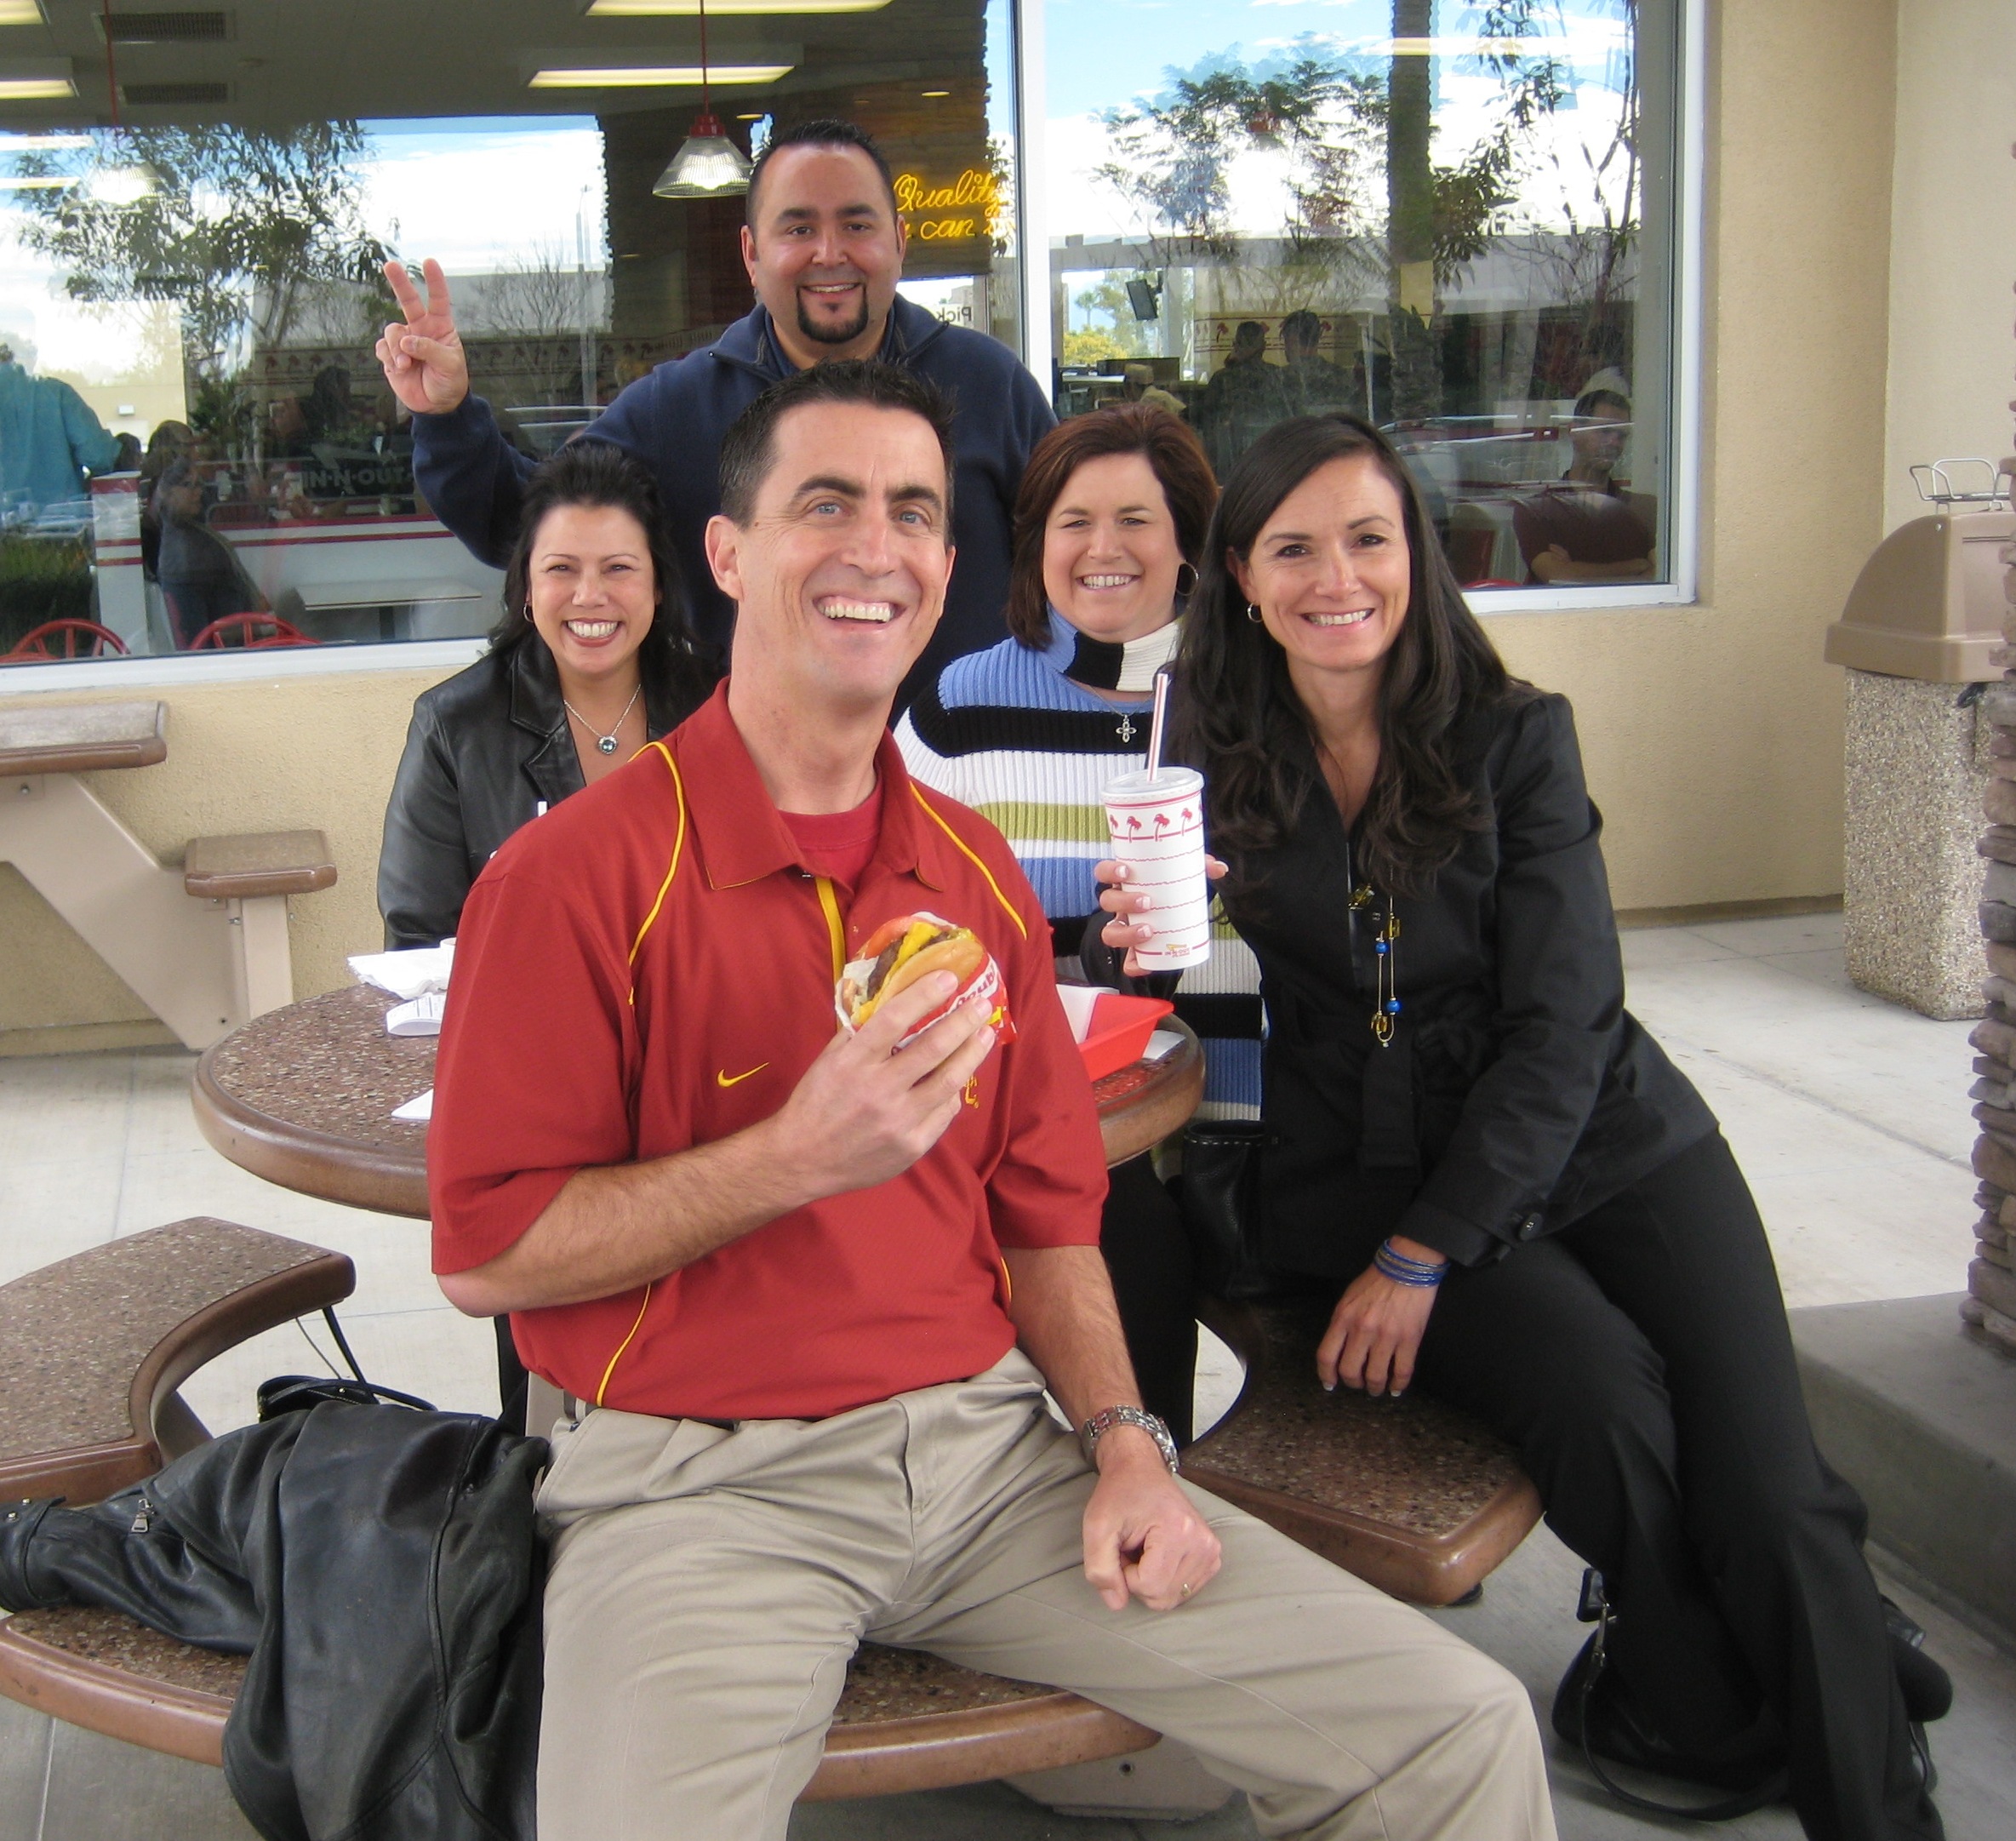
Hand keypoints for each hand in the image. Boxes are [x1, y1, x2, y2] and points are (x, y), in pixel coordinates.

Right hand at [377, 259, 469, 415]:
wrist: (437, 405)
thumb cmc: (450, 382)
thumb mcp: (449, 365)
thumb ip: (429, 349)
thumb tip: (406, 340)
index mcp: (440, 327)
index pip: (438, 300)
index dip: (434, 281)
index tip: (429, 262)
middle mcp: (420, 329)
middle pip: (407, 300)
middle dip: (399, 282)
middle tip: (390, 264)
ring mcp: (404, 341)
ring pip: (392, 330)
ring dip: (396, 347)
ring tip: (406, 364)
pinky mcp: (391, 355)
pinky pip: (382, 348)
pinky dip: (389, 357)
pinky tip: (399, 368)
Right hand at [762, 971, 998, 1205]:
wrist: (803, 1159)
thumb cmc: (816, 1102)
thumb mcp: (829, 1059)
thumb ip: (861, 1031)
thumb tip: (896, 999)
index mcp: (853, 1062)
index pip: (894, 1019)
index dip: (925, 995)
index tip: (949, 977)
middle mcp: (878, 1090)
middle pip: (934, 1047)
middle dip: (964, 1021)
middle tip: (982, 1004)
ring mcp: (899, 1121)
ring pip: (950, 1080)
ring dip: (972, 1053)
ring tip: (984, 1034)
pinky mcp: (913, 1146)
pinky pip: (945, 1111)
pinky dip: (953, 1090)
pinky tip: (960, 1076)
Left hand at [1082, 1430, 1221, 1610]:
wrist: (1141, 1470)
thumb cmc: (1119, 1494)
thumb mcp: (1097, 1526)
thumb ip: (1100, 1568)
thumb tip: (1117, 1604)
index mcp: (1179, 1531)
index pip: (1148, 1586)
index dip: (1124, 1573)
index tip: (1121, 1546)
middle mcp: (1203, 1543)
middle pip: (1163, 1597)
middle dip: (1138, 1579)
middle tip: (1131, 1547)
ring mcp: (1212, 1550)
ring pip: (1173, 1598)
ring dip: (1151, 1580)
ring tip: (1144, 1548)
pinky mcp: (1212, 1557)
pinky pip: (1184, 1591)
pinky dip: (1165, 1579)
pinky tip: (1158, 1554)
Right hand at [1094, 856, 1226, 976]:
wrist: (1178, 913)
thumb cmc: (1173, 889)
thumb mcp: (1186, 874)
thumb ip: (1202, 866)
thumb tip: (1220, 868)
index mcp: (1126, 882)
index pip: (1104, 872)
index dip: (1109, 871)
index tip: (1126, 872)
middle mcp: (1120, 905)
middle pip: (1107, 901)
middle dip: (1124, 902)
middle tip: (1147, 902)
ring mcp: (1125, 927)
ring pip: (1110, 932)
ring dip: (1126, 933)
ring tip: (1148, 930)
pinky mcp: (1134, 950)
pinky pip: (1127, 961)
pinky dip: (1134, 965)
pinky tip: (1146, 966)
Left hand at [1316, 1239, 1445, 1397]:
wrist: (1406, 1268)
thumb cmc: (1375, 1281)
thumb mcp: (1348, 1298)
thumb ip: (1341, 1323)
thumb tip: (1338, 1350)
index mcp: (1343, 1318)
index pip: (1326, 1356)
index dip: (1326, 1375)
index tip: (1330, 1384)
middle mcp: (1362, 1330)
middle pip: (1349, 1370)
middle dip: (1352, 1383)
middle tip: (1357, 1383)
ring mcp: (1386, 1336)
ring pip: (1375, 1376)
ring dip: (1374, 1387)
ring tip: (1376, 1389)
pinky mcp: (1409, 1340)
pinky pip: (1402, 1371)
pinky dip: (1398, 1385)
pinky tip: (1396, 1389)